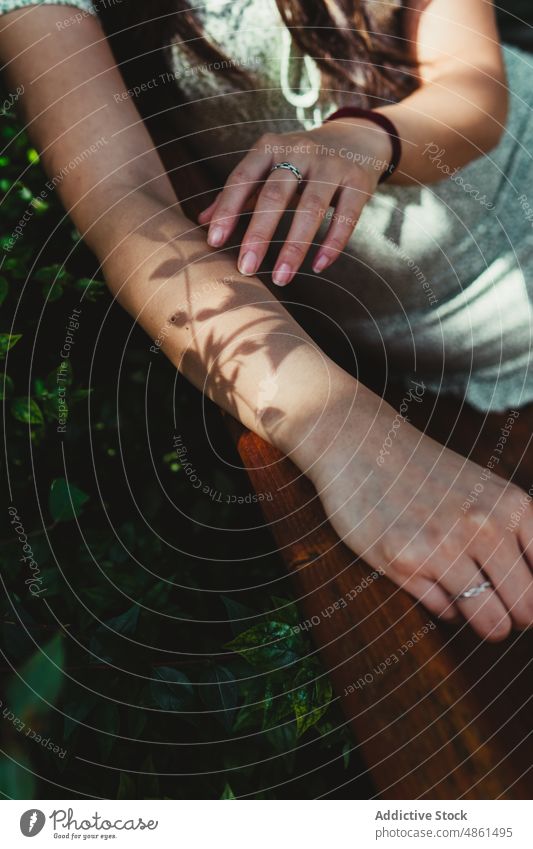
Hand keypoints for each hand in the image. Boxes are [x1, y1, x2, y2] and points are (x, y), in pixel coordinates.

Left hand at [198, 117, 392, 285]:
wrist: (356, 138)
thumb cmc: (300, 162)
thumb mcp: (268, 168)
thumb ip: (238, 194)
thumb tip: (201, 223)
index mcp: (270, 147)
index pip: (242, 178)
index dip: (227, 210)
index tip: (213, 242)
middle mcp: (300, 150)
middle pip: (275, 195)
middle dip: (258, 234)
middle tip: (246, 269)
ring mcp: (331, 165)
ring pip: (311, 209)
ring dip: (295, 247)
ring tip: (282, 278)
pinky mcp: (359, 181)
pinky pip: (346, 217)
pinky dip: (332, 244)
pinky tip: (318, 267)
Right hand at [303, 400, 532, 640]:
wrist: (362, 446)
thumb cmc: (426, 472)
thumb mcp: (487, 490)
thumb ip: (517, 532)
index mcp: (511, 506)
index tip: (516, 592)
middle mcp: (483, 526)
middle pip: (525, 610)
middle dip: (512, 617)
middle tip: (495, 606)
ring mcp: (442, 547)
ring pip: (490, 622)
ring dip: (483, 622)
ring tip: (466, 598)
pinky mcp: (404, 563)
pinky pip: (447, 614)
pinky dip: (445, 608)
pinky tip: (431, 580)